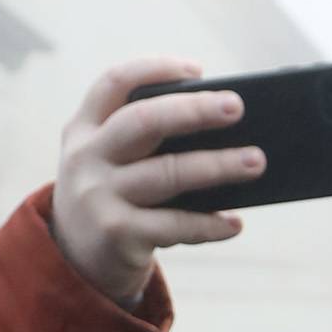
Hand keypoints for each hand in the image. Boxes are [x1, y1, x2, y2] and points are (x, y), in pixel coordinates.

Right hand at [51, 60, 263, 308]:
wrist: (76, 263)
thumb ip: (145, 141)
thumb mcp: (111, 161)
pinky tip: (234, 223)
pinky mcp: (116, 234)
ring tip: (255, 161)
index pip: (114, 82)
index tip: (198, 70)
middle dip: (193, 110)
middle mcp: (86, 158)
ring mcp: (98, 197)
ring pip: (166, 173)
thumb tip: (221, 128)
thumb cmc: (112, 197)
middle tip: (236, 107)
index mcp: (84, 128)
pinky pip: (173, 225)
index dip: (156, 68)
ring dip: (217, 166)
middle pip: (142, 121)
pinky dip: (209, 224)